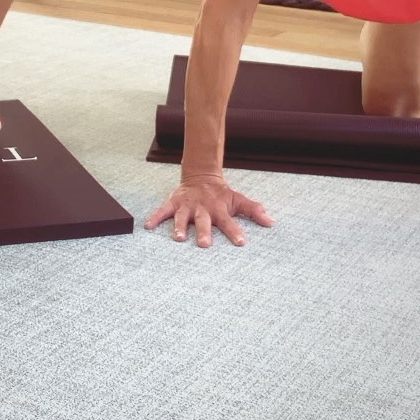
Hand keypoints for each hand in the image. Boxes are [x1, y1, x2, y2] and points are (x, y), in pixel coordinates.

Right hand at [144, 174, 273, 247]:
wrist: (201, 175)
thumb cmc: (221, 194)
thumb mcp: (238, 200)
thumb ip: (254, 210)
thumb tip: (272, 222)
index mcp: (219, 209)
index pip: (228, 222)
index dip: (234, 231)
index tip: (240, 243)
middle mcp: (203, 208)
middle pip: (204, 221)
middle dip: (204, 232)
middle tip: (205, 245)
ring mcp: (187, 206)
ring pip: (183, 217)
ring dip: (180, 227)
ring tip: (178, 238)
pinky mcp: (174, 203)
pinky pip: (163, 211)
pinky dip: (155, 217)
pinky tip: (148, 227)